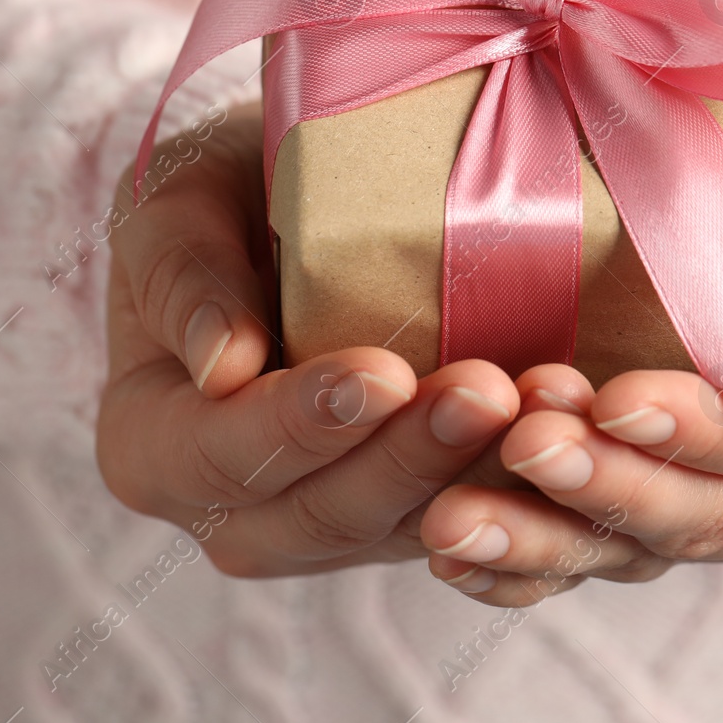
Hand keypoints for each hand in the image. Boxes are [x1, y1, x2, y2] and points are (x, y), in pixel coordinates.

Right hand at [97, 100, 538, 575]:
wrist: (285, 212)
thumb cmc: (219, 194)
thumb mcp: (178, 201)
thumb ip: (183, 271)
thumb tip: (220, 364)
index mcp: (151, 445)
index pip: (218, 453)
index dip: (299, 425)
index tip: (378, 374)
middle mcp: (231, 511)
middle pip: (322, 512)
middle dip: (410, 456)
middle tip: (488, 390)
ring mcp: (323, 526)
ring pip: (406, 528)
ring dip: (480, 477)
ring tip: (547, 407)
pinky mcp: (405, 516)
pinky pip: (466, 523)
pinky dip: (519, 488)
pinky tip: (571, 436)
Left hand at [416, 79, 722, 603]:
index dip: (715, 435)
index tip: (626, 397)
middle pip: (712, 517)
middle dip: (615, 485)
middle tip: (530, 440)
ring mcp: (719, 510)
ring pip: (636, 549)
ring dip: (547, 535)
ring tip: (457, 515)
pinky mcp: (641, 505)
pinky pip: (586, 554)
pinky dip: (519, 564)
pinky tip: (450, 554)